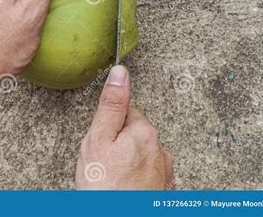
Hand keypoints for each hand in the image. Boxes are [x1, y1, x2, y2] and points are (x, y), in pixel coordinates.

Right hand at [76, 65, 174, 189]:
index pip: (126, 113)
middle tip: (103, 164)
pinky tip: (123, 189)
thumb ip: (111, 104)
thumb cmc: (104, 186)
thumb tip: (120, 72)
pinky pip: (146, 175)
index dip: (108, 128)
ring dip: (126, 163)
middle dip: (118, 145)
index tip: (102, 144)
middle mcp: (160, 150)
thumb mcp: (98, 139)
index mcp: (144, 133)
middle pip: (133, 135)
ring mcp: (164, 172)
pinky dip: (135, 179)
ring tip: (112, 180)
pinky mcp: (163, 191)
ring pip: (139, 156)